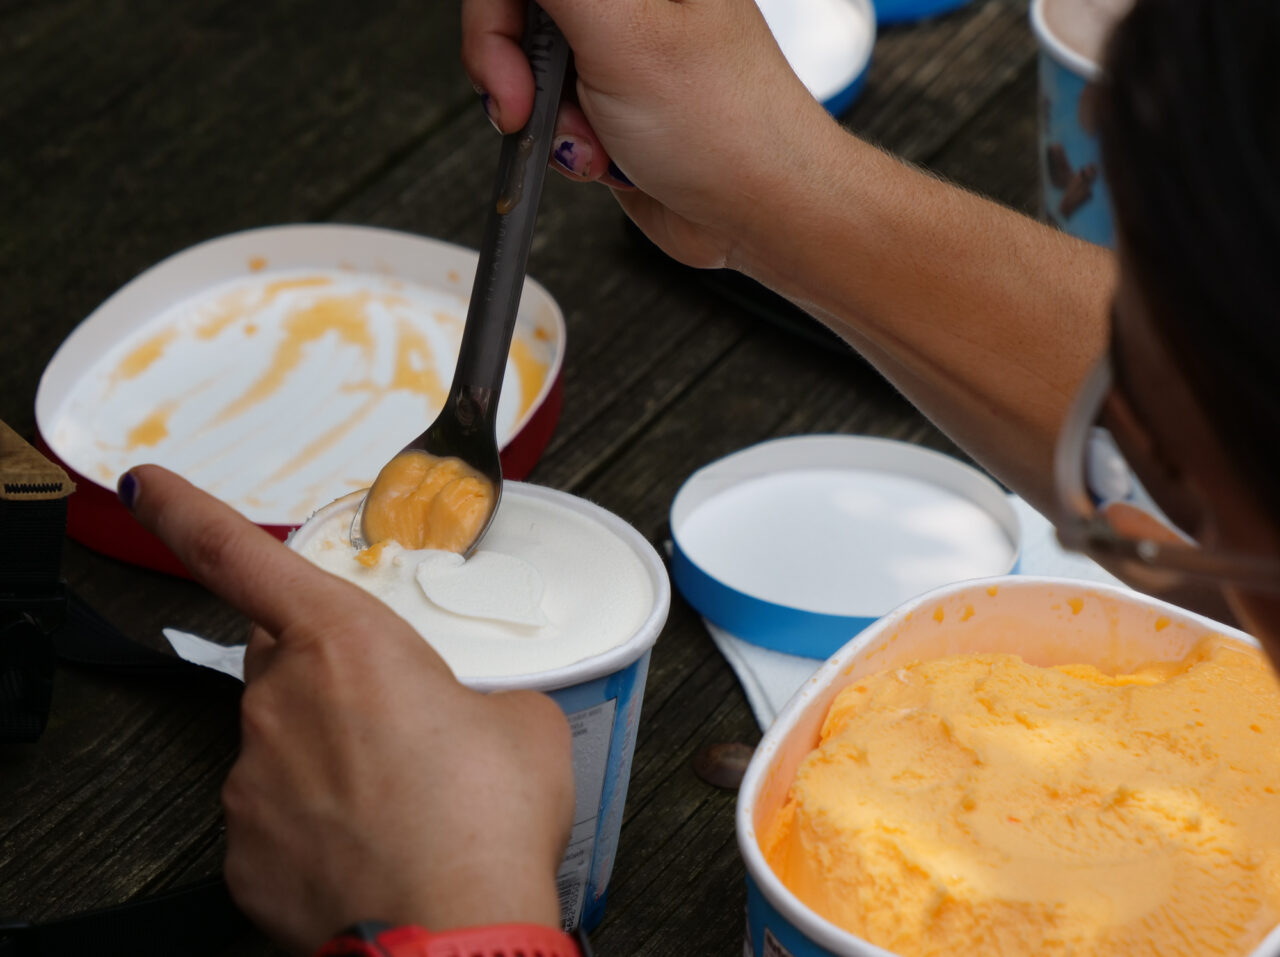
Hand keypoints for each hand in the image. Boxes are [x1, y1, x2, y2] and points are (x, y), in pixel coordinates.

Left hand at [122, 465, 573, 954]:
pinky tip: (371, 847)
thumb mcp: (521, 722)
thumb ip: (479, 694)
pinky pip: (274, 817)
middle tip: (397, 724)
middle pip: (283, 662)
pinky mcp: (243, 852)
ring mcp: (251, 781)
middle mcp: (280, 701)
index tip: (148, 482)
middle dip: (329, 678)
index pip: (240, 556)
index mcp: (345, 642)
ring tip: (402, 802)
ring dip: (331, 759)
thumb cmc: (488, 821)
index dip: (186, 511)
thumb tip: (473, 718)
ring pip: (282, 745)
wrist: (455, 935)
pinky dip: (315, 826)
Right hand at [461, 0, 839, 269]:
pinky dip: (564, 140)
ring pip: (530, 62)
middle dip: (512, 63)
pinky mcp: (614, 100)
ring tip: (591, 137)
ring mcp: (621, 47)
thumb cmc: (726, 127)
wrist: (763, 213)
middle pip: (522, 8)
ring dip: (544, 113)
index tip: (507, 53)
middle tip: (524, 102)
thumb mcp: (623, 28)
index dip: (498, 8)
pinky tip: (604, 156)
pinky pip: (553, 109)